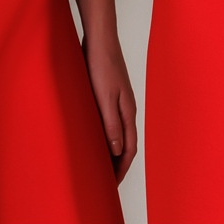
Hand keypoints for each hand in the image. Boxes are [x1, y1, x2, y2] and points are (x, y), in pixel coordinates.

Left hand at [76, 0, 136, 181]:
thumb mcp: (105, 98)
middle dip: (118, 164)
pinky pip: (111, 121)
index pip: (129, 149)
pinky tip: (94, 136)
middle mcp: (127, 108)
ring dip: (112, 150)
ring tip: (99, 164)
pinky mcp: (110, 93)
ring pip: (119, 132)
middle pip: (126, 143)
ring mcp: (120, 100)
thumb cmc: (102, 65)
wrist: (99, 38)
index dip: (121, 169)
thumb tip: (117, 151)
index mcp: (128, 112)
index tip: (111, 185)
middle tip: (105, 180)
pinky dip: (106, 134)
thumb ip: (111, 125)